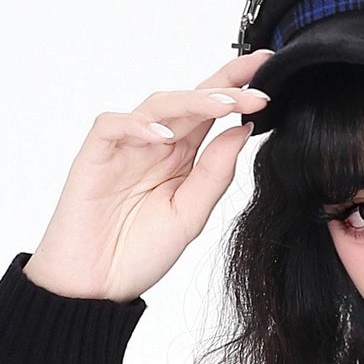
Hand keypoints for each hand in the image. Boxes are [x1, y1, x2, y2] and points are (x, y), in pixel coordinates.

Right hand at [23, 48, 274, 302]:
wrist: (96, 288)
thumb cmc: (138, 253)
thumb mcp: (190, 216)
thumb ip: (215, 174)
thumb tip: (243, 130)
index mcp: (181, 157)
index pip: (212, 113)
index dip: (238, 91)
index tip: (269, 76)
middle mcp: (155, 145)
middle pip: (190, 99)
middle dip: (224, 84)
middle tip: (256, 79)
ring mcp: (124, 147)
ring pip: (156, 104)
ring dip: (191, 100)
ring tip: (222, 105)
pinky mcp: (94, 156)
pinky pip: (112, 125)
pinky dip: (136, 124)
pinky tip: (162, 134)